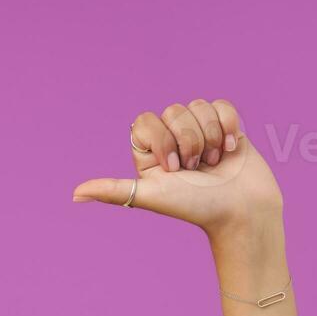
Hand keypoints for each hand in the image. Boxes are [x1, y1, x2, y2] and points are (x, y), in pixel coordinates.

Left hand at [71, 98, 283, 238]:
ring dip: (210, 136)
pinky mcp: (226, 127)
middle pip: (173, 111)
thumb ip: (114, 190)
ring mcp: (200, 132)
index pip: (144, 122)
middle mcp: (172, 141)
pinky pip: (221, 104)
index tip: (173, 168)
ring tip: (214, 163)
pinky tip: (231, 150)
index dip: (162, 140)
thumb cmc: (196, 207)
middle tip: (196, 169)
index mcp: (150, 154)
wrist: (242, 210)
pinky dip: (228, 126)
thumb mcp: (150, 195)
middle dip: (189, 141)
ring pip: (197, 106)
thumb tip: (74, 195)